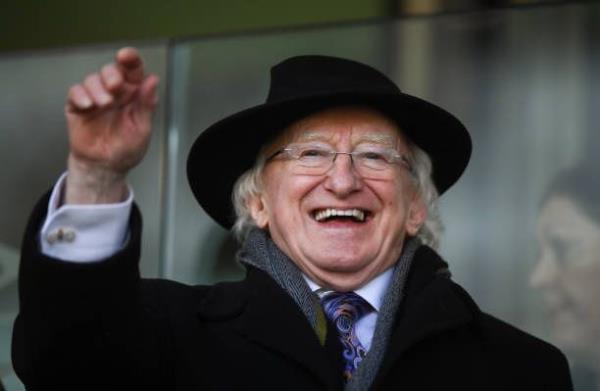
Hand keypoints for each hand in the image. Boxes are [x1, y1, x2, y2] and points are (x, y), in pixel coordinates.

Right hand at [64, 47, 158, 203]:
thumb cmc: (126, 148)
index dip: (130, 59)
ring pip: (92, 79)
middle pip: (111, 70)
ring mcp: (95, 98)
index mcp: (134, 95)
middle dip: (112, 74)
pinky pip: (75, 92)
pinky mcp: (78, 107)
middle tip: (115, 86)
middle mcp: (114, 93)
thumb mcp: (142, 128)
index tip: (126, 56)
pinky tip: (88, 105)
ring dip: (98, 88)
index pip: (133, 71)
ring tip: (104, 104)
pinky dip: (80, 95)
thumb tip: (152, 80)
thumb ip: (146, 104)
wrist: (105, 167)